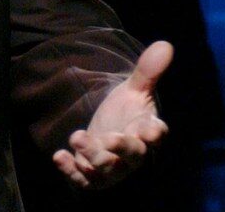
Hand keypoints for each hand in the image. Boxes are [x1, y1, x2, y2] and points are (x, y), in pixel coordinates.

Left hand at [52, 41, 172, 188]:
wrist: (106, 131)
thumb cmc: (126, 112)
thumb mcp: (134, 89)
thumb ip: (147, 71)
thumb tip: (165, 44)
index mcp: (148, 130)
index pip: (156, 135)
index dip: (154, 134)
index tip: (149, 130)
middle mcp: (134, 154)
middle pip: (132, 155)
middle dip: (119, 147)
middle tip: (106, 137)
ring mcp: (113, 168)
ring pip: (107, 169)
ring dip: (92, 156)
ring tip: (76, 136)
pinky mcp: (93, 176)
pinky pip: (84, 180)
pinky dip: (71, 171)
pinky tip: (59, 156)